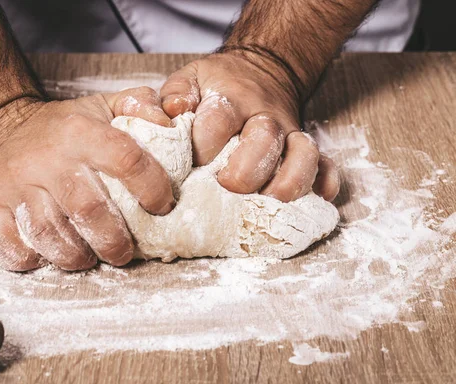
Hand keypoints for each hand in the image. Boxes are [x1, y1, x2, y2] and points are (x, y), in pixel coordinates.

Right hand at [0, 87, 173, 270]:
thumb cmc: (61, 127)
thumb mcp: (101, 106)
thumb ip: (140, 107)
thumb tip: (172, 122)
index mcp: (79, 132)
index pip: (126, 159)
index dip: (152, 188)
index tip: (161, 208)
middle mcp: (46, 158)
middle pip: (87, 209)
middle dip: (113, 241)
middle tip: (124, 253)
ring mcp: (13, 183)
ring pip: (48, 234)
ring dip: (74, 256)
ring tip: (88, 257)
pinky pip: (5, 243)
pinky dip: (28, 259)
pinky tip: (45, 257)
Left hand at [160, 50, 339, 201]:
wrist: (260, 71)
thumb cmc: (217, 86)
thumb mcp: (190, 79)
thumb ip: (174, 96)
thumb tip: (169, 115)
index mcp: (230, 98)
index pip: (219, 120)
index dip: (203, 146)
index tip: (191, 164)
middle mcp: (264, 115)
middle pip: (264, 140)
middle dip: (245, 171)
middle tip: (227, 187)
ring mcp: (290, 132)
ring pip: (303, 154)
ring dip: (289, 182)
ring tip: (269, 201)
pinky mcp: (306, 146)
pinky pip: (326, 164)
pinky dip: (325, 183)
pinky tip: (317, 199)